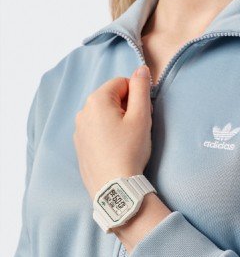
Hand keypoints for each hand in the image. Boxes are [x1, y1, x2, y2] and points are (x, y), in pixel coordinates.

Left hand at [73, 65, 152, 200]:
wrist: (114, 187)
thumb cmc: (130, 150)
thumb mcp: (141, 116)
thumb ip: (141, 89)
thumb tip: (141, 69)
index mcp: (97, 100)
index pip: (121, 82)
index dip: (137, 94)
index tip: (143, 113)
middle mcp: (83, 111)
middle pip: (111, 97)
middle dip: (127, 106)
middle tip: (137, 127)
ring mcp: (79, 129)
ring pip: (104, 113)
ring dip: (118, 119)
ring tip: (127, 139)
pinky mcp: (80, 144)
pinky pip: (96, 128)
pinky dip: (107, 132)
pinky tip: (116, 148)